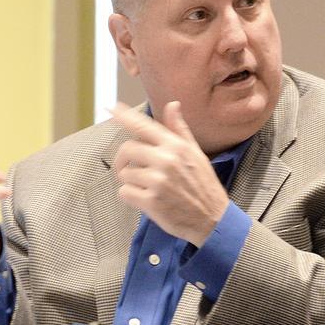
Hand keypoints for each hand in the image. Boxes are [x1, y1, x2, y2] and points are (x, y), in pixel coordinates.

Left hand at [109, 101, 229, 246]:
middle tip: (131, 168)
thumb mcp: (196, 153)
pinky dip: (131, 197)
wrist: (213, 219)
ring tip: (148, 188)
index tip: (112, 108)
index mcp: (176, 146)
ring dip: (131, 182)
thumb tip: (173, 104)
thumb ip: (179, 130)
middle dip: (124, 159)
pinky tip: (146, 200)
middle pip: (127, 149)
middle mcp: (167, 160)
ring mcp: (158, 181)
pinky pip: (124, 193)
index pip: (144, 126)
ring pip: (124, 174)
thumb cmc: (203, 186)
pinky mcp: (151, 201)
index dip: (125, 116)